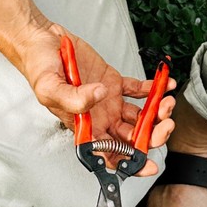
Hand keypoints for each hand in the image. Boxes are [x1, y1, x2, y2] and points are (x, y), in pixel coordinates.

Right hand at [23, 24, 174, 175]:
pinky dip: (154, 89)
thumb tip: (99, 96)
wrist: (43, 42)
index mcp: (84, 127)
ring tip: (167, 102)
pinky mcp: (114, 82)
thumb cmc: (39, 68)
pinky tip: (166, 85)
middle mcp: (99, 118)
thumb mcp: (49, 87)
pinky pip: (139, 90)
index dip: (129, 163)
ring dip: (157, 113)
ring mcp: (109, 101)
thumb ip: (74, 98)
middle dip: (152, 136)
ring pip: (140, 117)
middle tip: (166, 125)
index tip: (147, 164)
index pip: (108, 153)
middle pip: (131, 138)